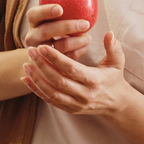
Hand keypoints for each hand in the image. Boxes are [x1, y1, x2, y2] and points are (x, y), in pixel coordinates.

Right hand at [22, 2, 92, 55]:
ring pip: (56, 49)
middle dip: (66, 27)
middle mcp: (32, 36)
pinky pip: (64, 60)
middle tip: (85, 23)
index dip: (46, 11)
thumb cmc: (58, 21)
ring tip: (88, 37)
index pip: (34, 14)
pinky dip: (77, 53)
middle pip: (45, 32)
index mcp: (33, 20)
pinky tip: (85, 47)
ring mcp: (39, 52)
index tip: (61, 8)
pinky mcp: (49, 64)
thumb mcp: (62, 9)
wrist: (48, 49)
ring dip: (75, 42)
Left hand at [23, 34, 140, 117]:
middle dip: (42, 66)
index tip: (43, 47)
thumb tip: (109, 33)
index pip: (71, 69)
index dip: (55, 58)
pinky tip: (26, 79)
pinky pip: (50, 101)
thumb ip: (113, 48)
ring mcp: (76, 104)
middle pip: (58, 81)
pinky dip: (37, 90)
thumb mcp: (117, 63)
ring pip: (51, 93)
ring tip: (26, 64)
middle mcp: (84, 94)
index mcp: (94, 80)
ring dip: (36, 79)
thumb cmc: (114, 79)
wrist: (116, 104)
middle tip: (31, 51)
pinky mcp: (70, 109)